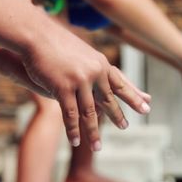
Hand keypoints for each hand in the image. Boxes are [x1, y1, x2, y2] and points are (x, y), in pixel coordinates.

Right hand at [23, 27, 151, 150]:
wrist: (34, 34)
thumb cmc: (52, 39)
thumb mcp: (78, 50)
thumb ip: (89, 63)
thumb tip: (96, 70)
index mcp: (100, 62)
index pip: (120, 83)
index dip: (133, 96)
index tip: (147, 105)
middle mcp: (95, 72)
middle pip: (108, 100)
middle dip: (117, 116)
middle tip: (125, 127)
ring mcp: (80, 81)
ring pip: (90, 113)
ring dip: (93, 132)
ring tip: (97, 147)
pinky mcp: (63, 88)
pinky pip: (71, 115)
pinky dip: (73, 130)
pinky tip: (75, 142)